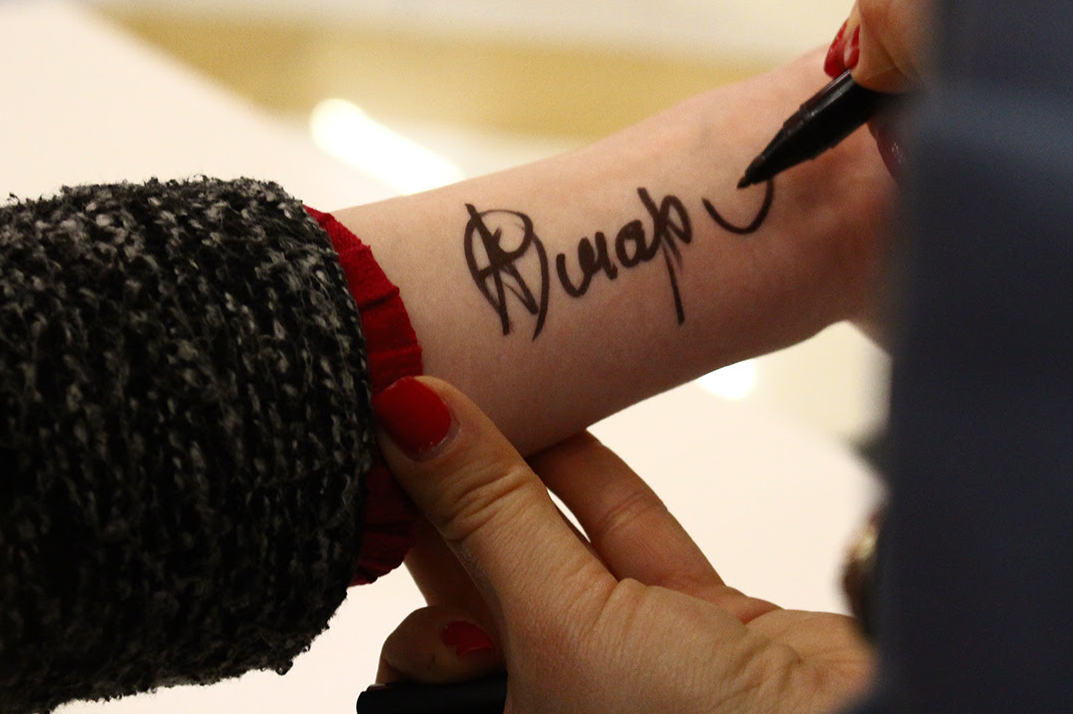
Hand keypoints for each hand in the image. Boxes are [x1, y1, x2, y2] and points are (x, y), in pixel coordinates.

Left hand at [373, 377, 873, 712]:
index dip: (396, 551)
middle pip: (484, 586)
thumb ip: (487, 517)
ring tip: (477, 390)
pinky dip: (598, 479)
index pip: (416, 641)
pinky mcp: (703, 623)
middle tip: (414, 408)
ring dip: (522, 477)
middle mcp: (561, 702)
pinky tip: (559, 416)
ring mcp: (634, 664)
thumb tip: (407, 416)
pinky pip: (633, 537)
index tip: (369, 461)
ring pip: (557, 551)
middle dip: (454, 504)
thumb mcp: (558, 627)